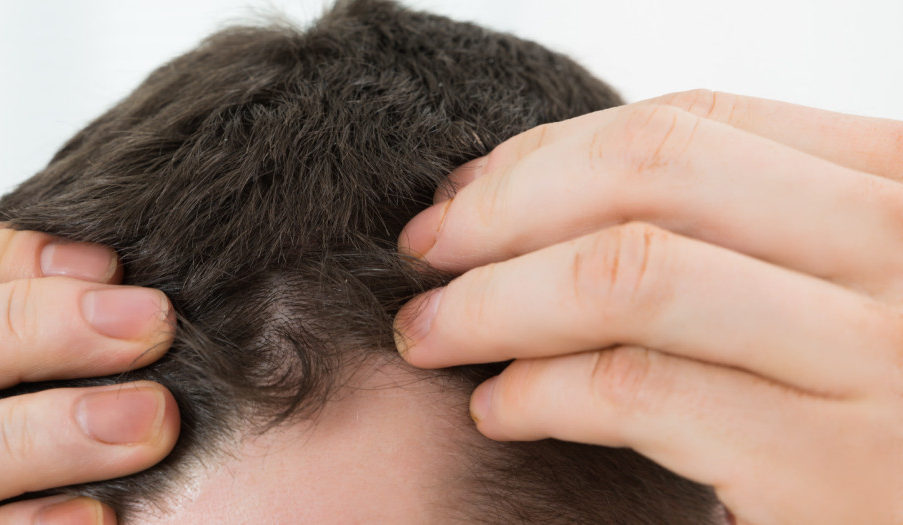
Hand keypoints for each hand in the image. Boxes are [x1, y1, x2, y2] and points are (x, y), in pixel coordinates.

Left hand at [393, 90, 902, 523]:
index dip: (547, 154)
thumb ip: (719, 227)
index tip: (463, 195)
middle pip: (648, 175)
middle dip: (502, 210)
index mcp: (895, 184)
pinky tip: (498, 408)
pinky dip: (537, 393)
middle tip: (425, 253)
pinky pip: (636, 390)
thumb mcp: (814, 283)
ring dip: (493, 302)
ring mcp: (880, 357)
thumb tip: (523, 186)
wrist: (902, 515)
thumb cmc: (852, 404)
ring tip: (432, 333)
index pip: (689, 124)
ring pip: (628, 276)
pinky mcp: (833, 468)